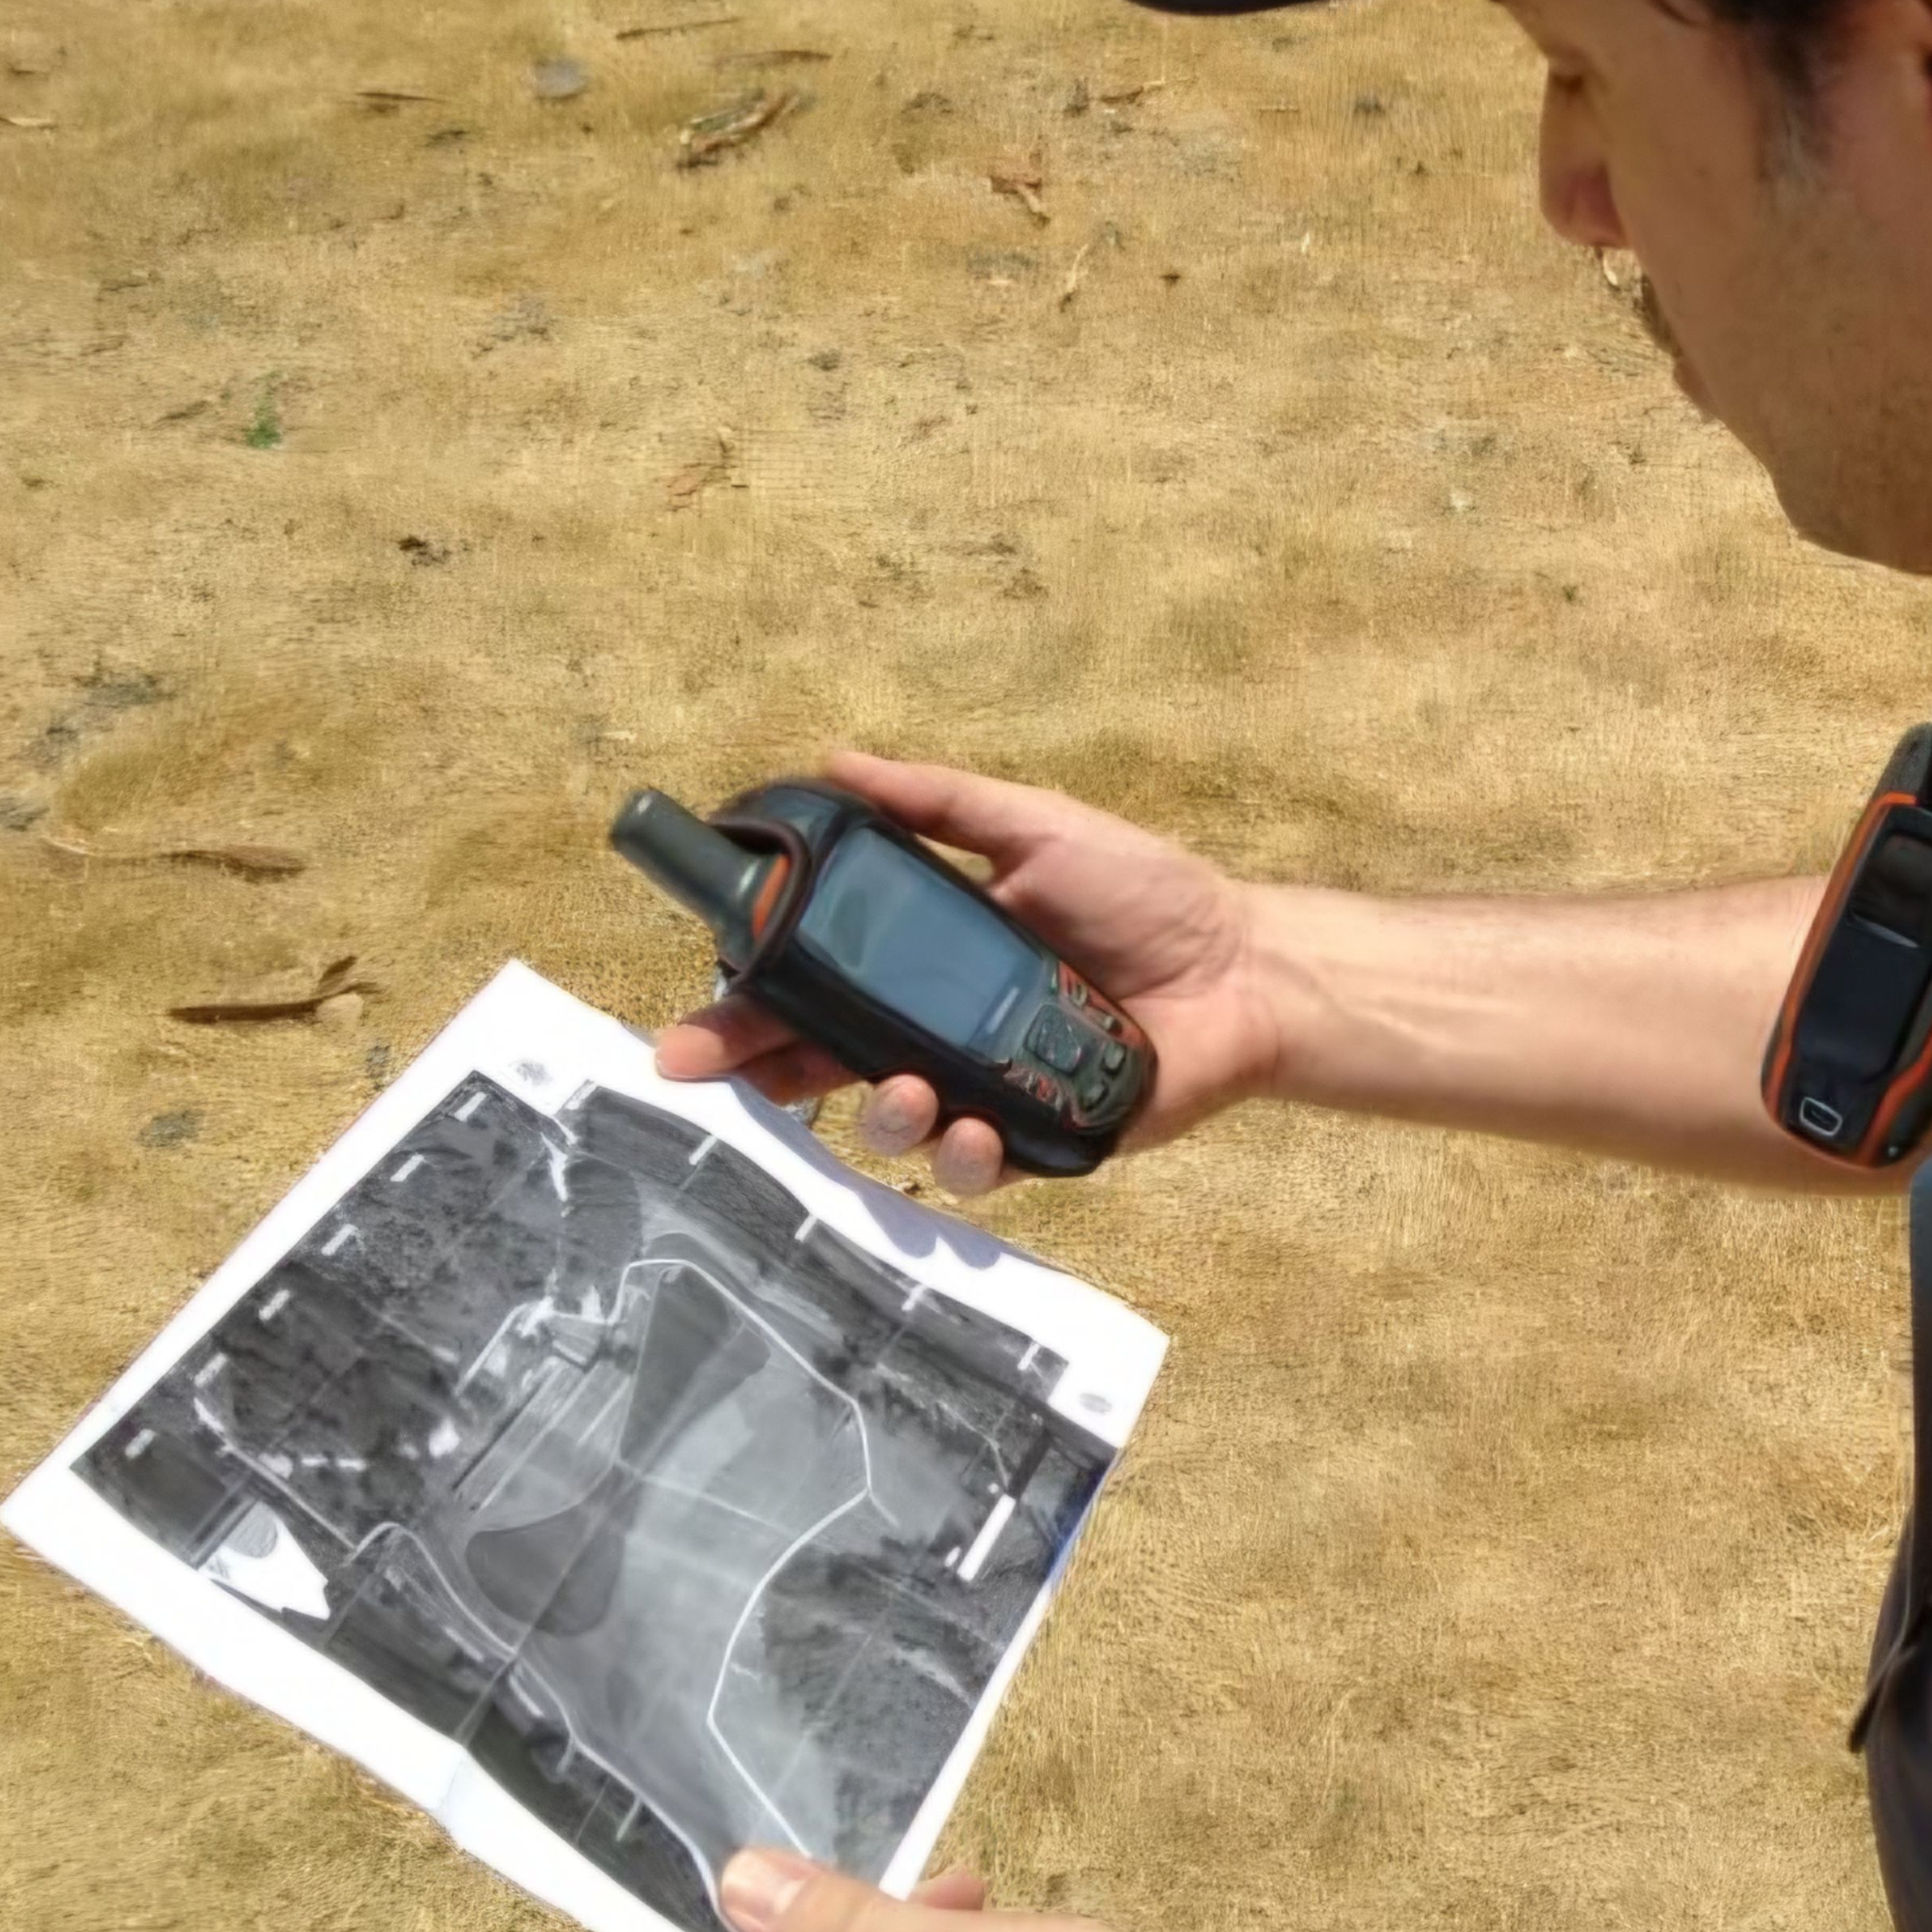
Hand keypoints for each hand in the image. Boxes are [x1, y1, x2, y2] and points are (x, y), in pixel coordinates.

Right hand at [652, 751, 1285, 1194]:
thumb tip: (836, 763)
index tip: (688, 1020)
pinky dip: (965, 1155)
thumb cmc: (1145, 893)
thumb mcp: (1035, 828)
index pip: (811, 986)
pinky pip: (974, 1168)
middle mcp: (938, 1031)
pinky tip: (976, 1129)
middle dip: (757, 1074)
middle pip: (820, 1063)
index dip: (744, 1004)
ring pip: (889, 1125)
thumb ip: (938, 802)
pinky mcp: (1037, 1143)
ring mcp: (981, 1092)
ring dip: (877, 1113)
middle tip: (709, 1076)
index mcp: (925, 961)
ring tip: (902, 1087)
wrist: (1243, 969)